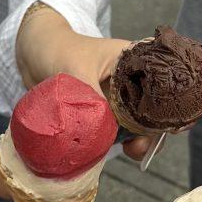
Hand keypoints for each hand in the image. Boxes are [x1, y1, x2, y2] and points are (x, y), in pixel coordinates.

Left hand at [15, 5, 154, 160]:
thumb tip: (107, 129)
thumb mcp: (77, 72)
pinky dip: (120, 141)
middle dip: (152, 131)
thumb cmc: (58, 51)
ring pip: (138, 123)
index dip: (168, 107)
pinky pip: (120, 130)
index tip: (166, 128)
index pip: (163, 84)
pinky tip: (117, 148)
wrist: (34, 55)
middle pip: (154, 109)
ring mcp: (120, 97)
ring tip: (131, 150)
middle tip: (139, 147)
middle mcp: (132, 79)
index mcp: (135, 60)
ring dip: (137, 139)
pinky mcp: (107, 112)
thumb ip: (93, 101)